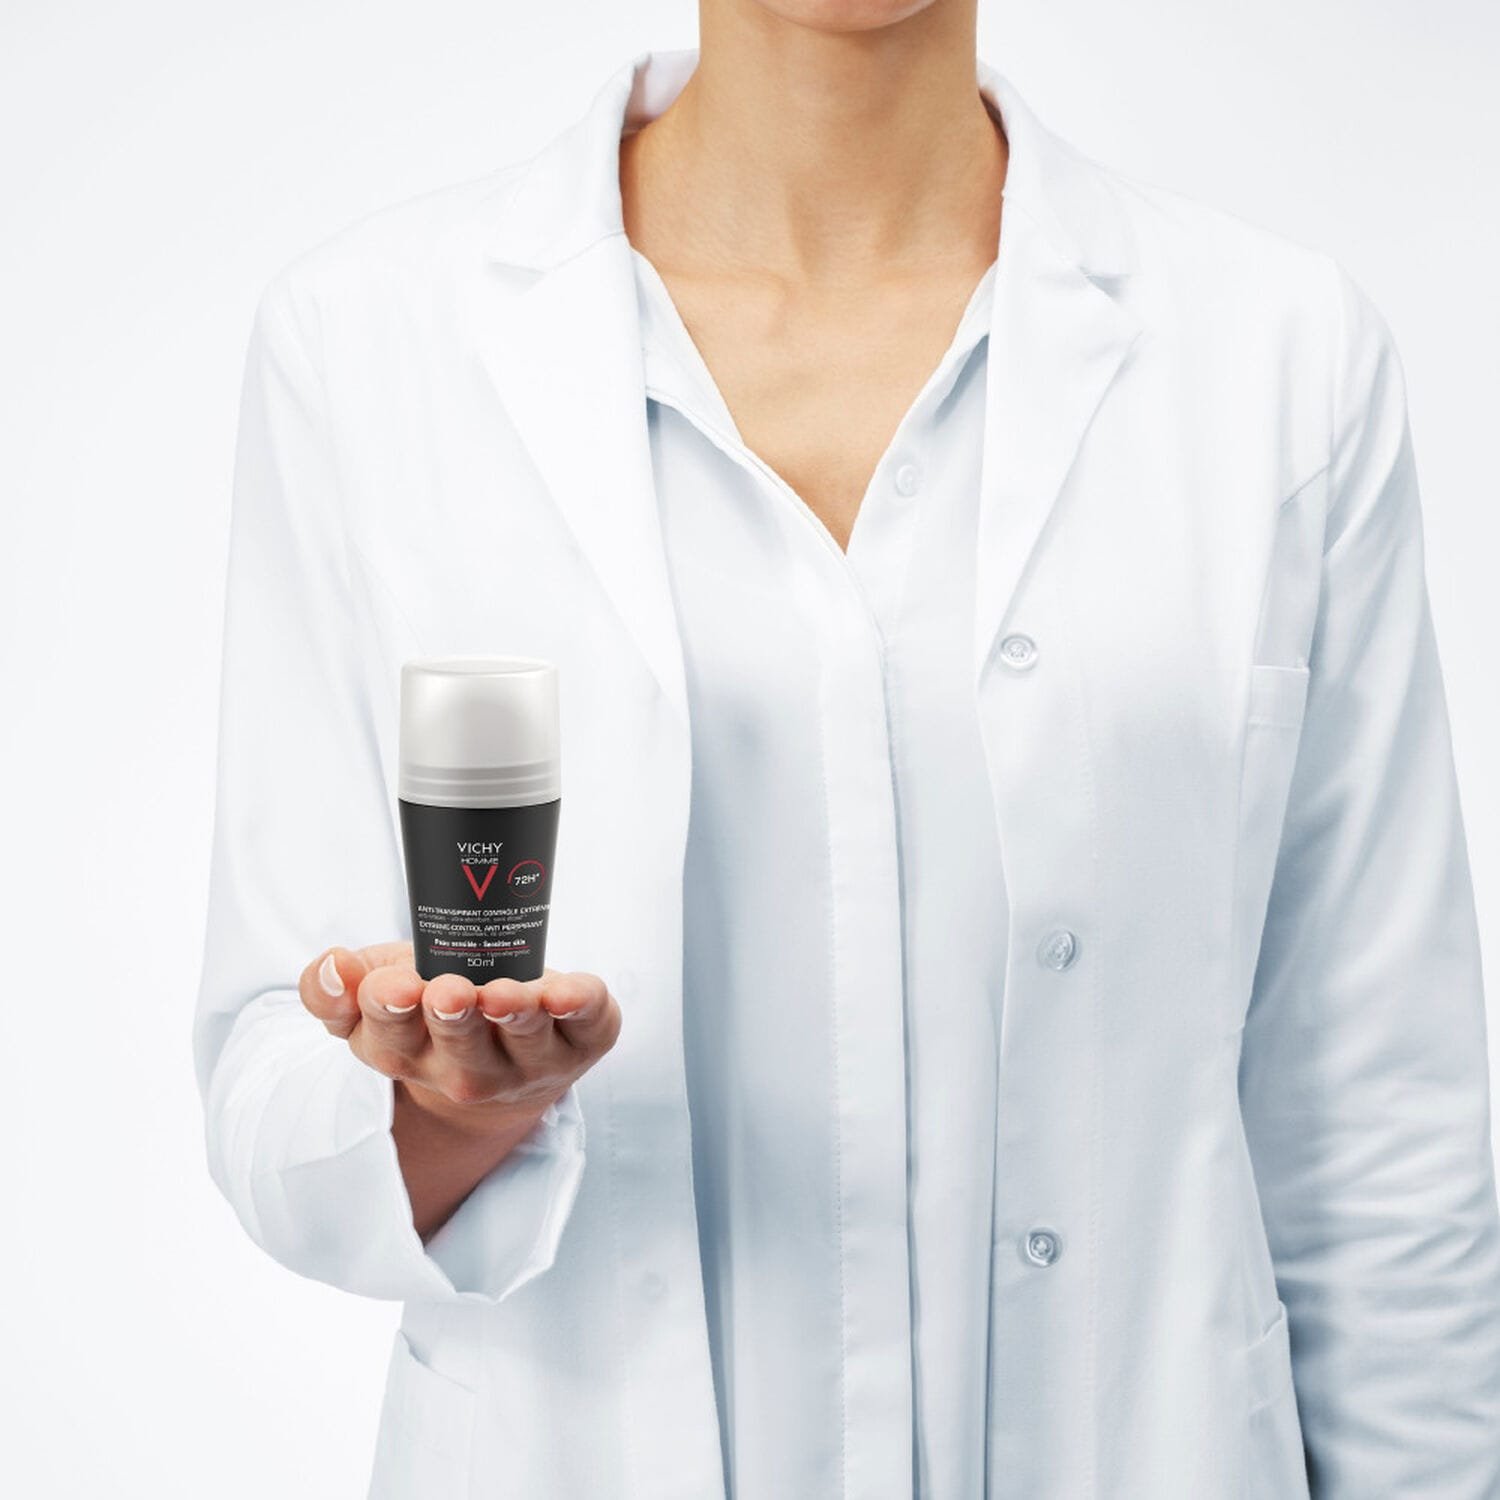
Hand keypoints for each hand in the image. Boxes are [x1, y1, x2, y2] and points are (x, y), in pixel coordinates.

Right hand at [297, 940, 621, 1127]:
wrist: (506, 1060)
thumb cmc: (433, 1014)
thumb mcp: (375, 998)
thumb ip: (335, 988)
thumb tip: (333, 965)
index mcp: (408, 1053)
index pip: (389, 1039)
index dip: (387, 1010)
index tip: (392, 985)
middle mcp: (468, 1070)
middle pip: (458, 1052)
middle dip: (452, 1019)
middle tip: (447, 992)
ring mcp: (530, 1060)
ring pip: (524, 1042)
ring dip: (514, 1016)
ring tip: (502, 994)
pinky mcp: (583, 1040)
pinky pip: (588, 1024)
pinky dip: (583, 1006)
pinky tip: (569, 994)